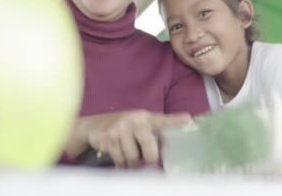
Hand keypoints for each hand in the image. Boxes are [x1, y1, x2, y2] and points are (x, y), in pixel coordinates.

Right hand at [75, 110, 190, 167]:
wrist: (93, 127)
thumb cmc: (124, 129)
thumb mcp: (140, 125)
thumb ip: (156, 132)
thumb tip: (174, 144)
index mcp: (146, 117)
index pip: (163, 120)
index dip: (176, 121)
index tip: (189, 120)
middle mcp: (135, 120)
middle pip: (149, 149)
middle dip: (149, 159)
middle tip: (146, 159)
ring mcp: (121, 128)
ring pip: (133, 158)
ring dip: (131, 163)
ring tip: (129, 156)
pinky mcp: (109, 137)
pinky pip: (120, 160)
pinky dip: (121, 164)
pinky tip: (118, 157)